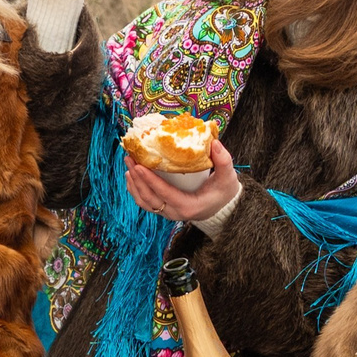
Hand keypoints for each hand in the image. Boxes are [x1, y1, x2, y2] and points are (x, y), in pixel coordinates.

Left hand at [126, 137, 241, 225]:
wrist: (223, 208)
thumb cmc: (224, 191)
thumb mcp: (228, 177)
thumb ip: (224, 161)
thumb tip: (214, 143)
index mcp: (188, 206)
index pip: (164, 193)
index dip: (150, 181)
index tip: (139, 166)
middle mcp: (175, 213)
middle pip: (149, 198)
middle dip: (137, 178)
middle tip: (130, 159)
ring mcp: (168, 213)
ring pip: (144, 202)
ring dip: (133, 184)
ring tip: (128, 164)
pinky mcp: (164, 209)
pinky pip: (146, 202)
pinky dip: (135, 190)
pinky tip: (131, 175)